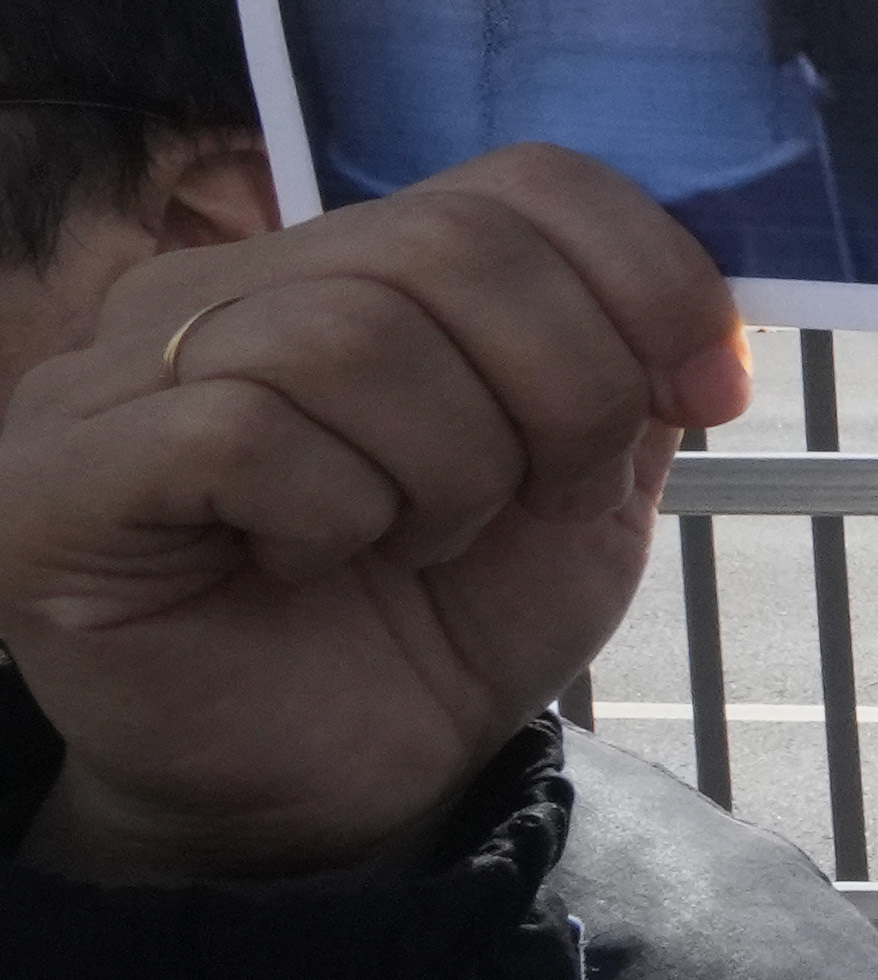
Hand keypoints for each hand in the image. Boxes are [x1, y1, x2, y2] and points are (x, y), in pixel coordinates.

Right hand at [0, 147, 746, 884]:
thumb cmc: (436, 632)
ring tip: (420, 542)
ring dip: (447, 465)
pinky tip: (315, 565)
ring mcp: (116, 375)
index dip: (648, 274)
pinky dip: (333, 511)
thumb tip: (703, 298)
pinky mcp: (61, 478)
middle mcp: (217, 288)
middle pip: (452, 244)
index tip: (710, 392)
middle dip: (564, 384)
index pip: (522, 181)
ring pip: (351, 337)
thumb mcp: (580, 491)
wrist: (326, 798)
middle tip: (544, 498)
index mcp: (349, 266)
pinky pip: (239, 433)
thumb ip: (628, 373)